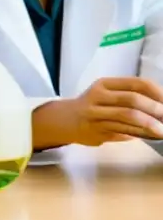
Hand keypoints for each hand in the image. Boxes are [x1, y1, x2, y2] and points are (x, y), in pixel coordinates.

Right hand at [38, 77, 162, 147]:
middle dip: (153, 108)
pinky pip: (121, 131)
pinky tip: (149, 136)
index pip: (136, 83)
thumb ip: (129, 97)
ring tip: (162, 130)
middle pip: (130, 99)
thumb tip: (160, 105)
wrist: (65, 120)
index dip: (156, 92)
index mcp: (105, 84)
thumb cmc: (93, 106)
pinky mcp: (96, 131)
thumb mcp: (107, 94)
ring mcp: (95, 114)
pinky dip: (138, 134)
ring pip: (126, 117)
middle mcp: (98, 97)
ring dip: (148, 124)